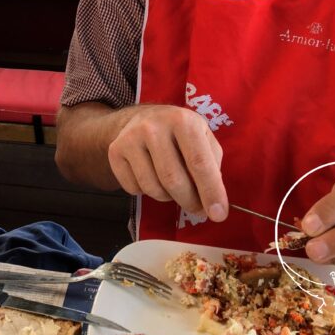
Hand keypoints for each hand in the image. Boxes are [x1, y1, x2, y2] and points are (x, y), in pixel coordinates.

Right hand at [107, 104, 226, 220]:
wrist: (139, 119)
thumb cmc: (179, 133)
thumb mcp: (203, 138)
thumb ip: (213, 167)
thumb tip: (214, 204)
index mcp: (183, 121)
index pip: (199, 163)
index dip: (210, 192)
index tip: (218, 215)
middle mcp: (154, 126)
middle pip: (173, 180)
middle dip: (189, 201)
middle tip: (196, 207)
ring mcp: (131, 138)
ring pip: (153, 188)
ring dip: (167, 197)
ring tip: (171, 185)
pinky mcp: (115, 151)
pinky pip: (134, 189)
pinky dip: (146, 192)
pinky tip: (151, 176)